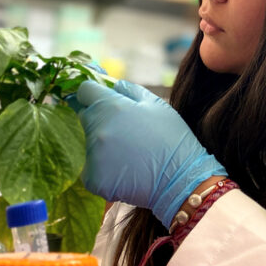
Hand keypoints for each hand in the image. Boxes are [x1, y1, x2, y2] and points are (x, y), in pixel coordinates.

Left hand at [75, 79, 225, 227]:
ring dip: (103, 147)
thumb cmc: (172, 139)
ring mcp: (93, 156)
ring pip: (89, 145)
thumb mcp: (157, 104)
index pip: (84, 91)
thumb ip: (130, 90)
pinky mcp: (93, 179)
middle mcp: (97, 129)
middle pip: (86, 117)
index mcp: (111, 106)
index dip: (93, 94)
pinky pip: (91, 169)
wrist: (181, 180)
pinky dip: (104, 171)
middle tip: (125, 133)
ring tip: (130, 155)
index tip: (100, 101)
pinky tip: (125, 172)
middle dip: (100, 120)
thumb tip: (112, 86)